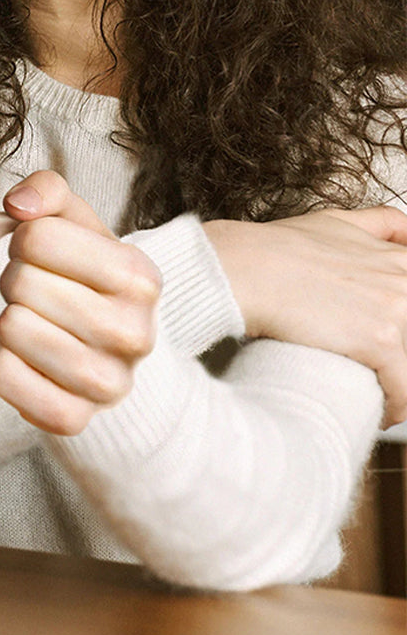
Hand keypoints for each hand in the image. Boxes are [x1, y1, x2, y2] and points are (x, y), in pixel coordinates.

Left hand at [0, 170, 160, 435]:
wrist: (110, 351)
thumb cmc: (84, 277)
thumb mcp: (77, 224)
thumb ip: (49, 191)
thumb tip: (18, 204)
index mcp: (139, 276)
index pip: (37, 237)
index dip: (24, 239)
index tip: (38, 253)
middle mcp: (134, 333)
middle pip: (20, 284)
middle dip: (14, 279)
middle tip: (32, 290)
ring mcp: (107, 384)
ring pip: (10, 329)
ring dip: (5, 319)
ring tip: (29, 320)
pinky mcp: (72, 419)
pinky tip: (19, 354)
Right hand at [204, 206, 406, 426]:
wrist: (243, 268)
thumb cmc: (274, 248)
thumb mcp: (333, 222)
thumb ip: (378, 223)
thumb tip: (405, 229)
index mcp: (397, 259)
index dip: (400, 325)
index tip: (391, 342)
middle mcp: (404, 281)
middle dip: (400, 356)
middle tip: (378, 368)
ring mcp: (396, 310)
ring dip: (400, 384)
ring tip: (379, 396)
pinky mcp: (381, 341)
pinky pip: (405, 390)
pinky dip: (396, 407)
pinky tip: (380, 412)